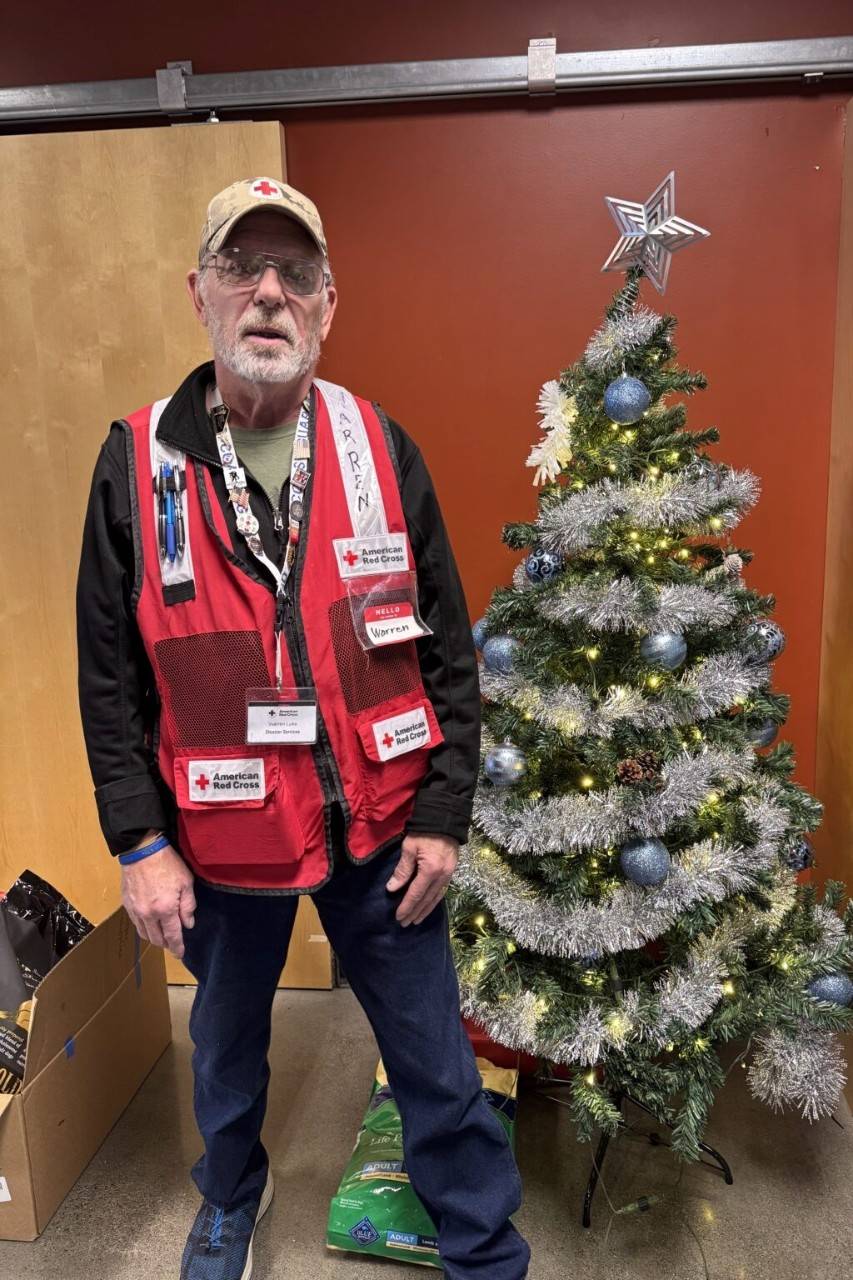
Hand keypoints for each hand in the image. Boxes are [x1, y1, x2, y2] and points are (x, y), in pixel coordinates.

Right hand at [121, 840, 195, 959]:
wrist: (142, 850)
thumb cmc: (167, 863)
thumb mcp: (186, 882)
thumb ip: (188, 906)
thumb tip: (188, 924)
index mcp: (165, 910)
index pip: (172, 936)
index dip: (177, 947)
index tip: (180, 954)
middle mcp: (148, 914)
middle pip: (156, 939)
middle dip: (166, 944)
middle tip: (173, 943)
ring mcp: (135, 910)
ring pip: (144, 933)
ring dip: (154, 938)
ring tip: (162, 935)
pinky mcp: (126, 904)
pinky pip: (135, 923)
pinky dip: (144, 928)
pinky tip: (150, 924)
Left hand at [386, 832, 458, 926]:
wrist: (445, 819)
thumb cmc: (424, 831)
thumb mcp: (409, 848)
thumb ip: (402, 870)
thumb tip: (392, 888)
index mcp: (430, 870)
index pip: (416, 894)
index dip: (407, 907)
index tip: (399, 917)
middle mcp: (442, 876)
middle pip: (426, 899)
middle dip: (415, 912)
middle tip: (405, 923)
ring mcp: (449, 874)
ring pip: (436, 898)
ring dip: (426, 910)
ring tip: (417, 920)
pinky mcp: (451, 871)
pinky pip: (442, 891)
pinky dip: (434, 901)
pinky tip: (429, 905)